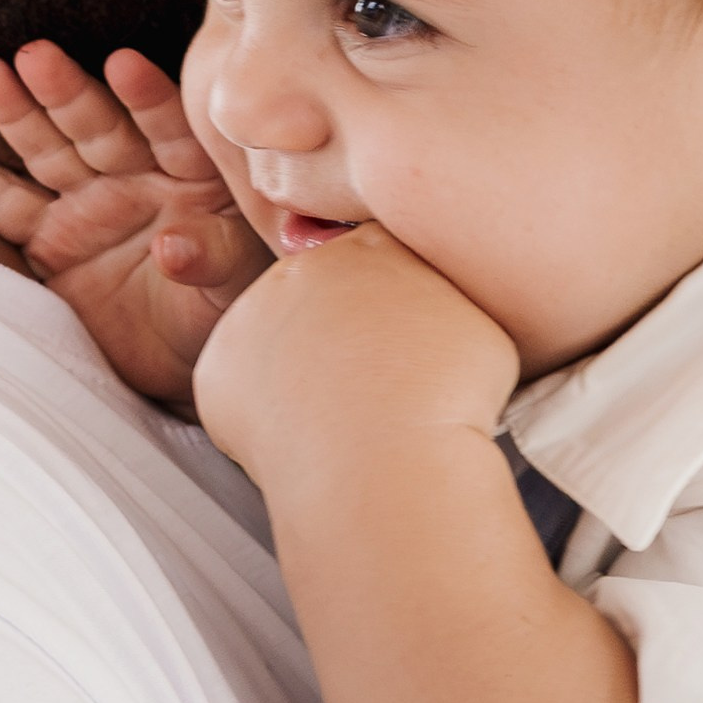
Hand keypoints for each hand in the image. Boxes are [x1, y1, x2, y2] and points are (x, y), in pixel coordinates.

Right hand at [0, 44, 266, 404]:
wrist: (171, 360)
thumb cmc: (212, 313)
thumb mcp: (228, 290)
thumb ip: (211, 258)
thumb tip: (175, 247)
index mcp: (189, 176)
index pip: (169, 129)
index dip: (147, 98)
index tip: (123, 66)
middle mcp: (133, 176)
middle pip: (96, 127)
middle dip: (65, 92)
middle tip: (35, 56)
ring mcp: (84, 203)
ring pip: (46, 150)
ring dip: (14, 113)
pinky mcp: (46, 238)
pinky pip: (5, 206)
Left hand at [191, 224, 519, 494]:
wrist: (389, 457)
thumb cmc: (449, 400)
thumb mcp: (484, 324)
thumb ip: (452, 300)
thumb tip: (445, 308)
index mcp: (375, 245)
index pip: (375, 260)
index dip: (392, 309)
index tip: (405, 348)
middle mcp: (307, 264)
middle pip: (319, 293)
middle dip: (339, 333)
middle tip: (371, 386)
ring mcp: (254, 311)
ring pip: (275, 338)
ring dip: (298, 370)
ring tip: (340, 419)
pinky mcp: (218, 365)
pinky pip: (237, 388)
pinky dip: (262, 414)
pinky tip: (300, 437)